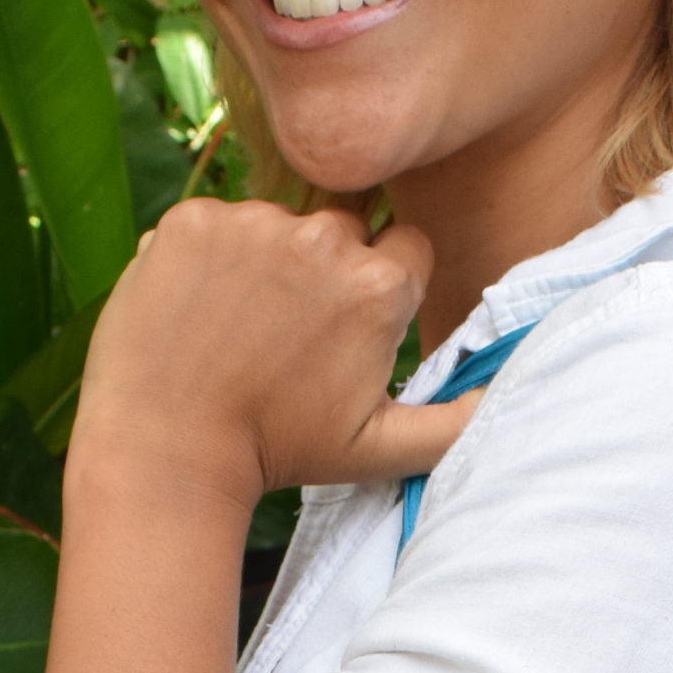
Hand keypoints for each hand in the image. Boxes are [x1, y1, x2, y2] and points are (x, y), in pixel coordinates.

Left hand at [70, 199, 474, 511]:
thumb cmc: (279, 453)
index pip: (404, 251)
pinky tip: (199, 311)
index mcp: (380, 285)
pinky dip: (209, 257)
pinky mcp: (192, 220)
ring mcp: (252, 223)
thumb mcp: (381, 449)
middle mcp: (323, 239)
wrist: (166, 451)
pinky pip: (217, 221)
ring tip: (237, 329)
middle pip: (344, 228)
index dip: (376, 292)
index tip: (341, 332)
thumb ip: (457, 421)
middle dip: (324, 272)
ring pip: (279, 222)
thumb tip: (507, 392)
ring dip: (265, 261)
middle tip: (284, 337)